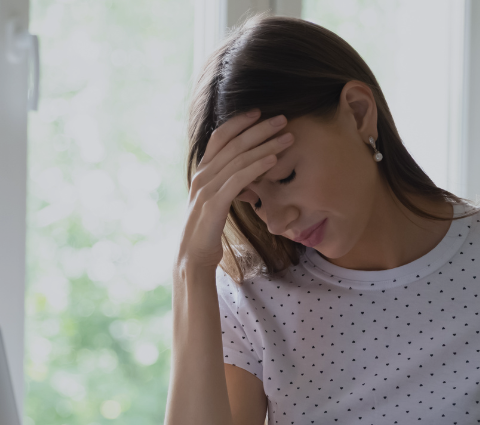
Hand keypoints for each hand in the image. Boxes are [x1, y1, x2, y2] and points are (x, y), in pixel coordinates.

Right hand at [177, 109, 292, 271]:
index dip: (239, 122)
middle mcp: (202, 175)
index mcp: (203, 172)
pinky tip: (274, 160)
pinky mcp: (214, 203)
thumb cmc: (208, 230)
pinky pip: (239, 179)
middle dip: (259, 128)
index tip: (259, 112)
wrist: (192, 256)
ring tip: (287, 137)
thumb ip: (229, 185)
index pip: (220, 137)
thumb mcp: (218, 201)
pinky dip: (257, 167)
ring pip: (239, 158)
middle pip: (233, 143)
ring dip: (265, 145)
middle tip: (283, 119)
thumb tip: (249, 178)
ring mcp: (207, 188)